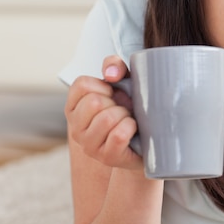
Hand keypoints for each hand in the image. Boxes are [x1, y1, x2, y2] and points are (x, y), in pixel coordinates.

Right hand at [64, 55, 142, 170]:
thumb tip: (111, 74)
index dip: (103, 85)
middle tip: (122, 110)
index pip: (82, 85)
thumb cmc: (132, 108)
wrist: (148, 140)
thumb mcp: (124, 81)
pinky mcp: (107, 157)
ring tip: (127, 121)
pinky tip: (132, 131)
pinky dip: (131, 128)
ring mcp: (89, 145)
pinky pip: (119, 135)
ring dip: (125, 116)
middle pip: (94, 102)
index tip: (112, 94)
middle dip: (116, 103)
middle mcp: (75, 127)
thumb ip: (115, 66)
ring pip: (107, 119)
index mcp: (74, 106)